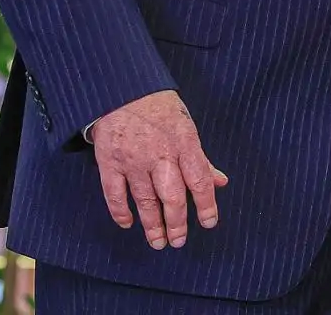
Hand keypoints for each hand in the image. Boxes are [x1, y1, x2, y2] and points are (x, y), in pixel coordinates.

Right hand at [91, 89, 228, 249]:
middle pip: (172, 197)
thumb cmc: (159, 108)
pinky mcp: (109, 161)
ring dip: (152, 225)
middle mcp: (160, 154)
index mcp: (184, 143)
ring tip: (158, 242)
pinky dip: (121, 212)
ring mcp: (133, 159)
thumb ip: (201, 158)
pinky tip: (128, 223)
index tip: (208, 224)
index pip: (199, 181)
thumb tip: (220, 182)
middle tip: (178, 241)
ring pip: (145, 200)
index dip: (206, 206)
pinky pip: (115, 194)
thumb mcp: (186, 127)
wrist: (123, 88)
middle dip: (177, 224)